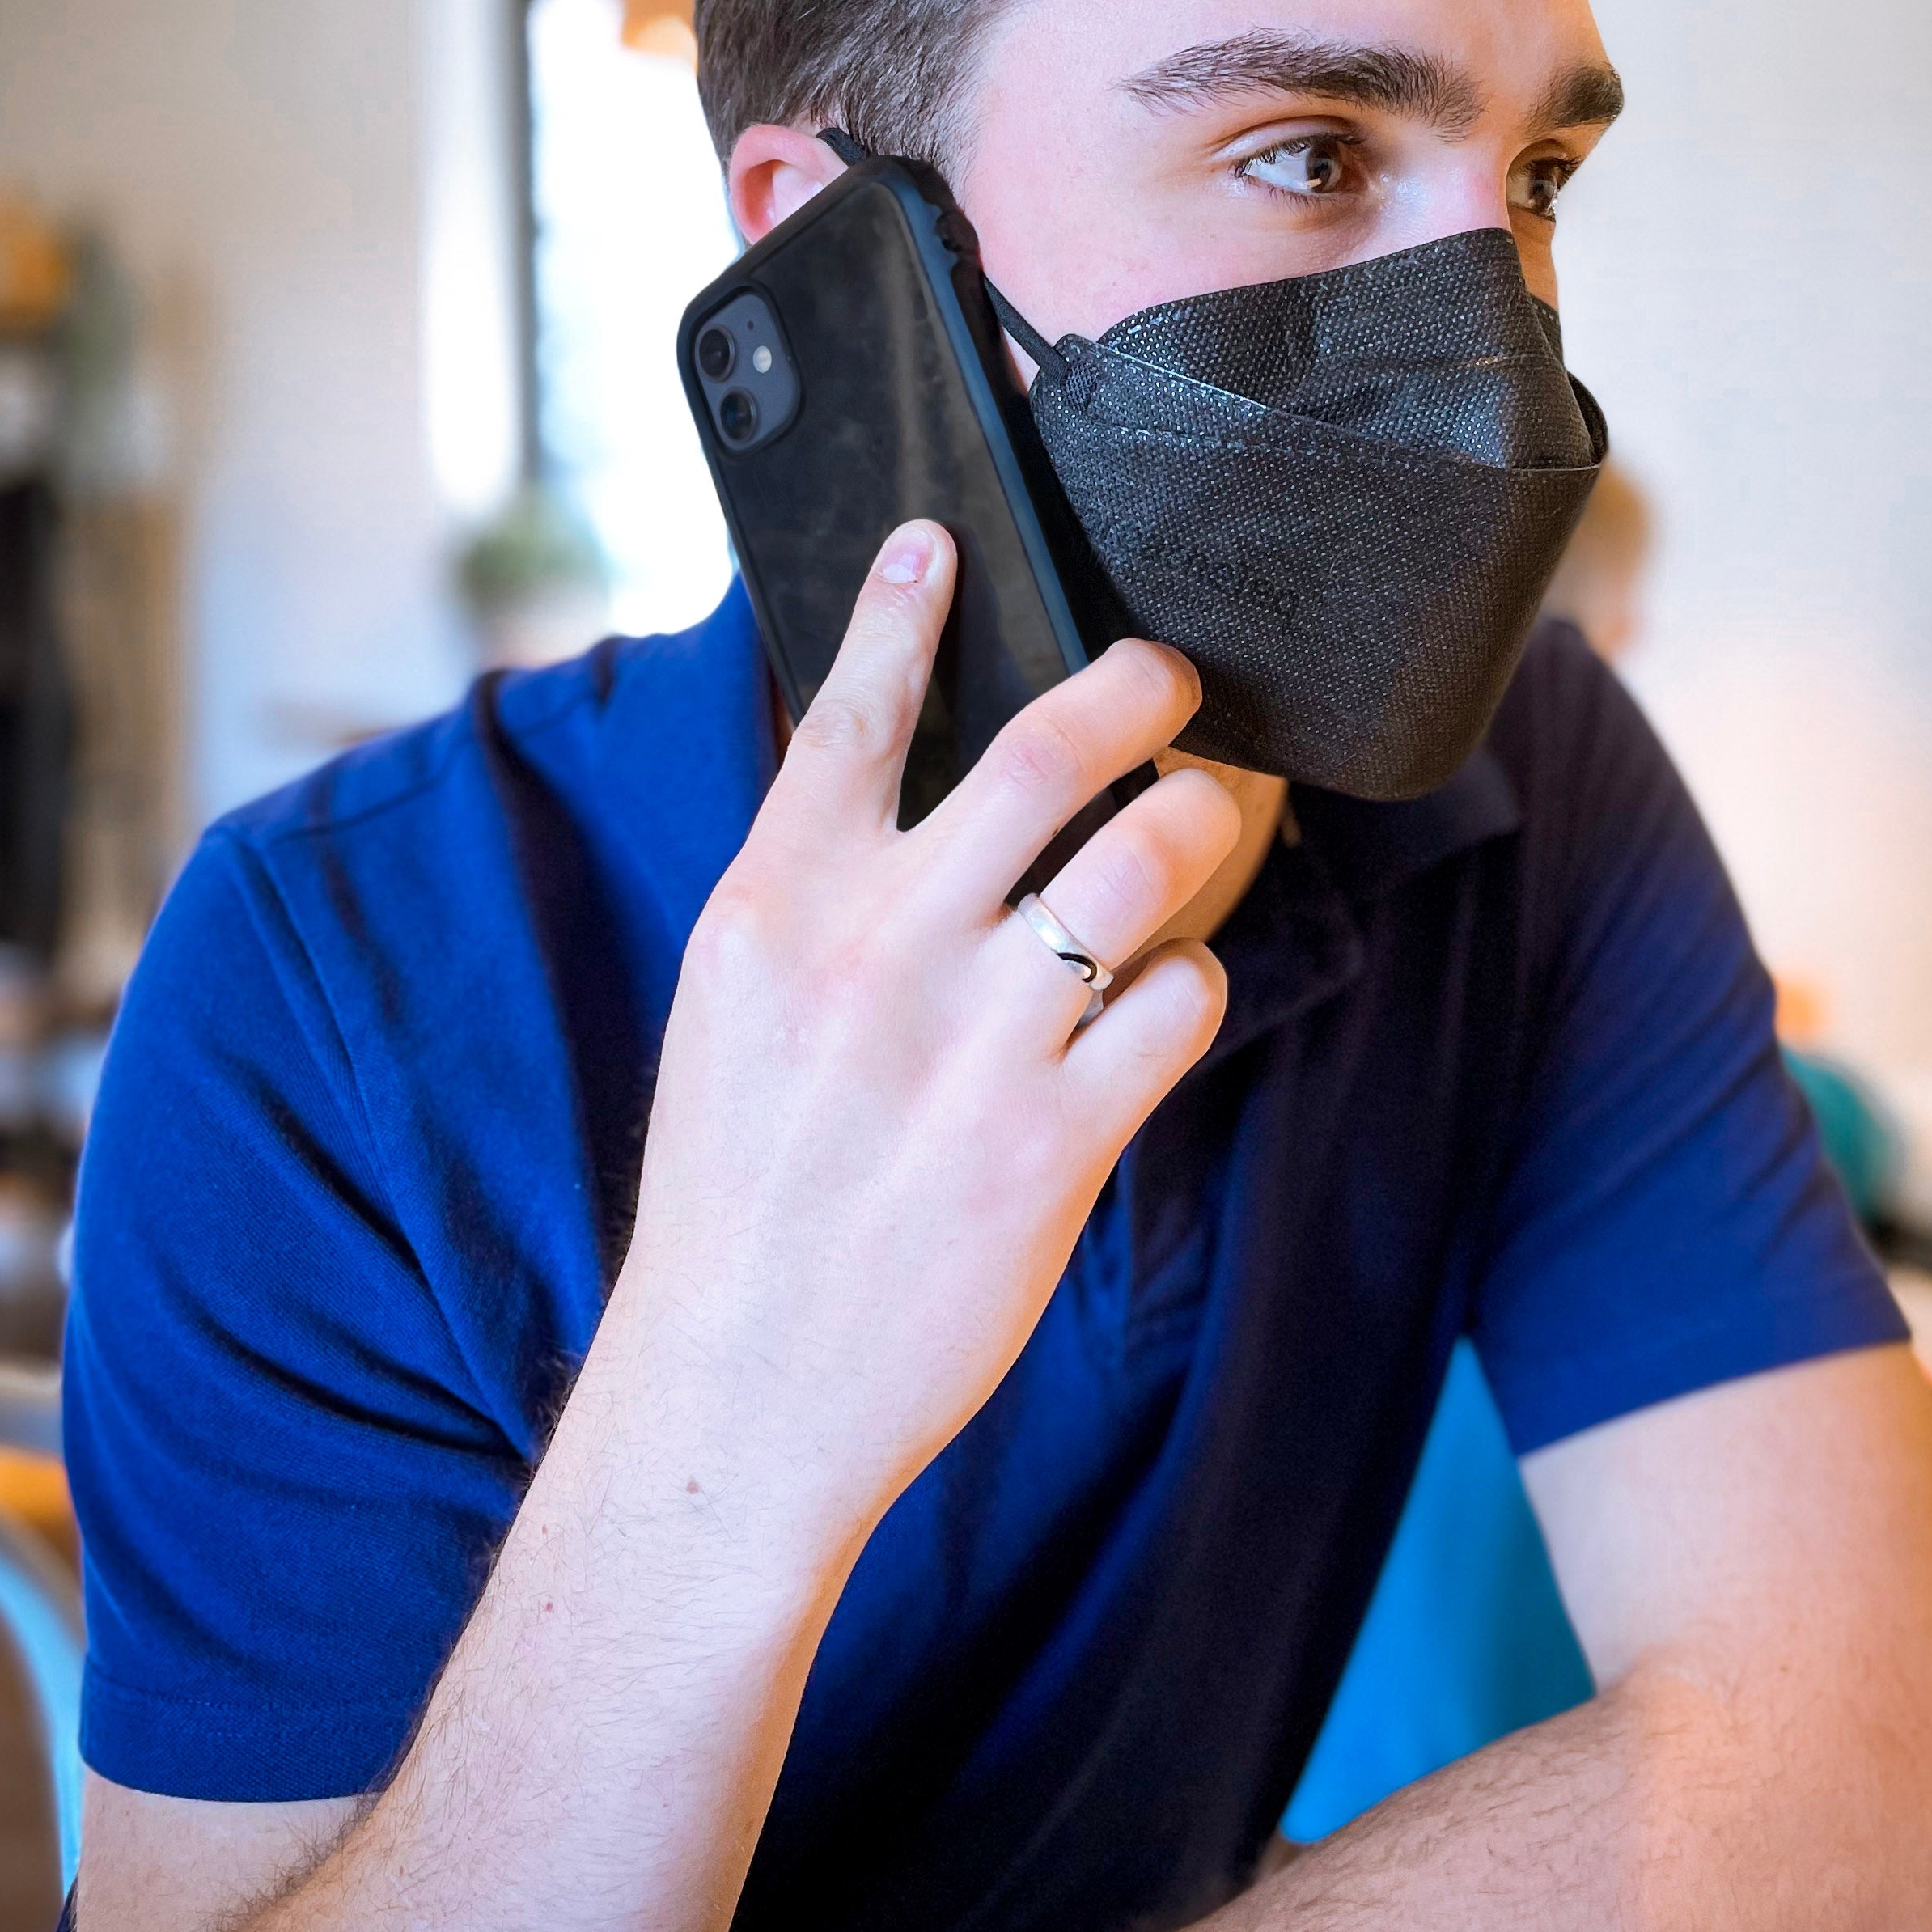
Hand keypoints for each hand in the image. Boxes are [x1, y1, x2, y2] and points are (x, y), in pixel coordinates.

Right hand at [616, 522, 1235, 1536]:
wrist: (740, 1390)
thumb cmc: (739, 1194)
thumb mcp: (733, 1014)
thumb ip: (815, 893)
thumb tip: (909, 787)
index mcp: (772, 912)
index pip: (844, 719)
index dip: (899, 614)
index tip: (940, 541)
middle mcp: (874, 956)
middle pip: (1041, 751)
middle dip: (1134, 685)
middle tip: (1168, 676)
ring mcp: (972, 1046)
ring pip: (1145, 857)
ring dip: (1197, 827)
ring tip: (1197, 833)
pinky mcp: (1056, 1143)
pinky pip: (1181, 1001)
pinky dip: (1190, 985)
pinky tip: (1160, 1006)